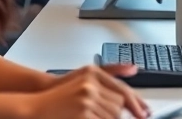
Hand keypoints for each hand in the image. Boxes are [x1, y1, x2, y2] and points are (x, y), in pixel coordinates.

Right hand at [27, 64, 148, 118]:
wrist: (37, 102)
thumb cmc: (62, 91)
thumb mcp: (86, 75)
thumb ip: (111, 70)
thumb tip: (133, 68)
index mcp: (94, 74)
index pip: (122, 90)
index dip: (136, 104)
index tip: (145, 113)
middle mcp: (90, 85)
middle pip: (118, 106)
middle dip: (118, 114)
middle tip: (113, 116)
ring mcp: (85, 101)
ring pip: (112, 115)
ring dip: (110, 118)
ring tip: (95, 114)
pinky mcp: (82, 114)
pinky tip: (94, 117)